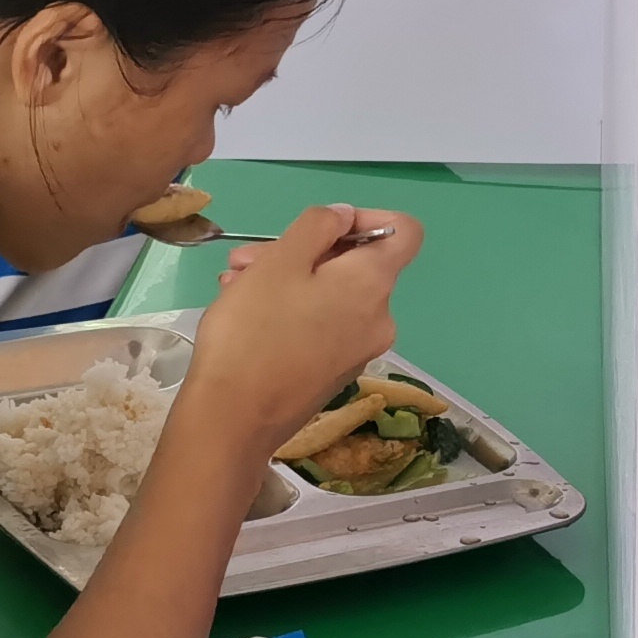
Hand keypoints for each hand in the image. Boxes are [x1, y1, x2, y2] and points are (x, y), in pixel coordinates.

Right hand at [183, 203, 420, 455]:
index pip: (404, 232)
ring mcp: (358, 350)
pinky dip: (290, 310)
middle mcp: (379, 318)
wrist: (233, 421)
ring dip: (286, 278)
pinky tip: (246, 313)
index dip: (368, 217)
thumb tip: (345, 217)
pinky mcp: (334, 372)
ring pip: (330, 293)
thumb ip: (318, 227)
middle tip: (247, 259)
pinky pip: (322, 324)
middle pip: (355, 264)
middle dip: (302, 251)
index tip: (321, 225)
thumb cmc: (254, 332)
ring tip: (234, 284)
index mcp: (374, 284)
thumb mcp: (280, 262)